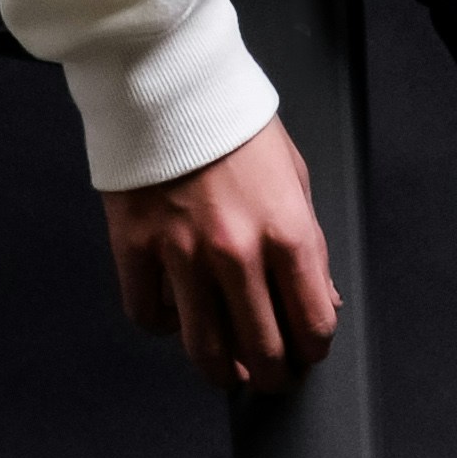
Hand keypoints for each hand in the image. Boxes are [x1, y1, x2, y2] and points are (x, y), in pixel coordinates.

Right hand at [102, 115, 338, 397]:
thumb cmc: (234, 125)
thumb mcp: (295, 179)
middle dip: (274, 374)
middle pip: (263, 351)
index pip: (313, 324)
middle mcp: (237, 252)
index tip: (308, 351)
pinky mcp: (135, 249)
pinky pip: (149, 316)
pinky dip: (164, 325)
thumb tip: (321, 300)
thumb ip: (310, 247)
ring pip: (204, 350)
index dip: (314, 349)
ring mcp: (181, 254)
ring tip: (228, 369)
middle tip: (271, 373)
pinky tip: (176, 314)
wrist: (168, 83)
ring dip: (222, 370)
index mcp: (287, 231)